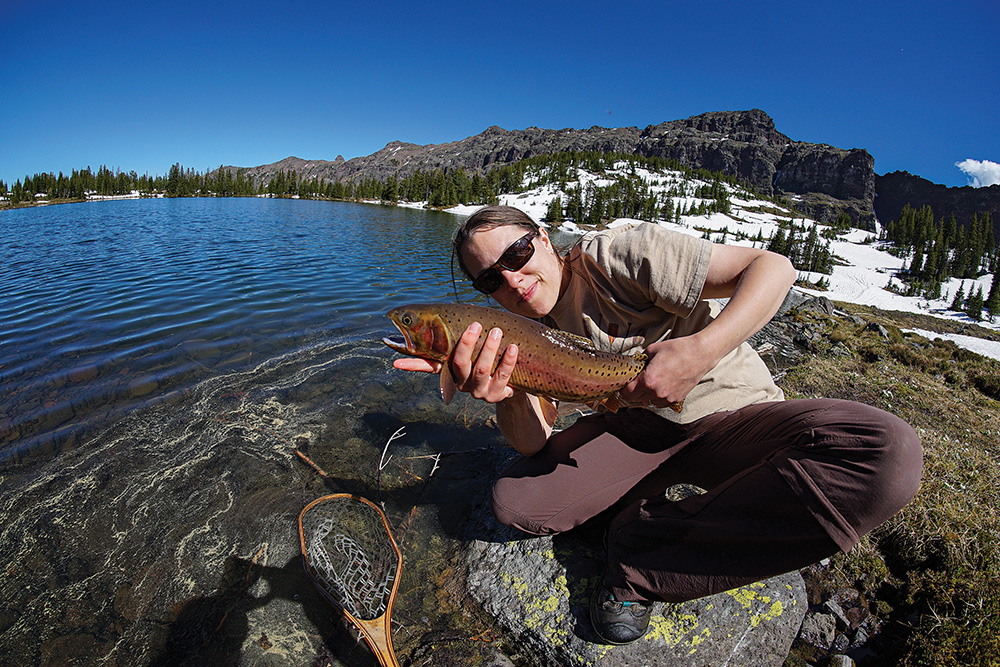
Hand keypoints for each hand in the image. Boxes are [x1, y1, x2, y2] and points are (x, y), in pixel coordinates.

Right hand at [393, 322, 518, 403]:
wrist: (512, 383)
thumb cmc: (487, 359)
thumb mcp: (472, 350)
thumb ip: (457, 338)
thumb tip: (441, 315)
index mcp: (451, 371)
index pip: (429, 366)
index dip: (412, 364)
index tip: (396, 361)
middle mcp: (462, 383)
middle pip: (459, 363)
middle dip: (467, 343)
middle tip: (475, 324)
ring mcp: (479, 391)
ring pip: (481, 370)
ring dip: (490, 349)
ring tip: (497, 331)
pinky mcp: (497, 394)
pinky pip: (502, 376)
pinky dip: (508, 361)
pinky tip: (513, 347)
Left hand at [618, 335, 714, 406]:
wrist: (700, 354)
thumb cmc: (678, 349)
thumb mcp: (653, 349)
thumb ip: (640, 359)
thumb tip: (633, 364)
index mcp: (649, 380)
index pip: (627, 393)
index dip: (623, 388)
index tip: (624, 384)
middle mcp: (657, 392)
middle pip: (637, 398)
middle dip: (634, 390)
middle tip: (637, 380)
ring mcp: (668, 397)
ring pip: (648, 401)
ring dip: (646, 394)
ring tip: (652, 381)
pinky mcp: (677, 399)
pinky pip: (661, 402)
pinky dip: (658, 396)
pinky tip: (662, 384)